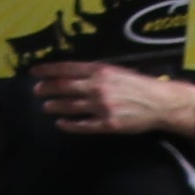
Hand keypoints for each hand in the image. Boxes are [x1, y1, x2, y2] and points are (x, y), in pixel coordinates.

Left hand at [27, 59, 186, 137]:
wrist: (161, 103)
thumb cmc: (139, 84)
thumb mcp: (116, 70)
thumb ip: (94, 72)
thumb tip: (70, 73)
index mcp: (99, 71)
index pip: (66, 68)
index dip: (47, 70)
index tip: (33, 72)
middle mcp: (97, 87)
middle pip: (63, 87)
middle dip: (46, 88)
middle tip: (36, 91)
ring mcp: (101, 107)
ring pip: (69, 106)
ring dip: (54, 106)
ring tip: (45, 106)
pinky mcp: (107, 124)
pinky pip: (82, 125)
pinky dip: (69, 124)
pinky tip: (60, 123)